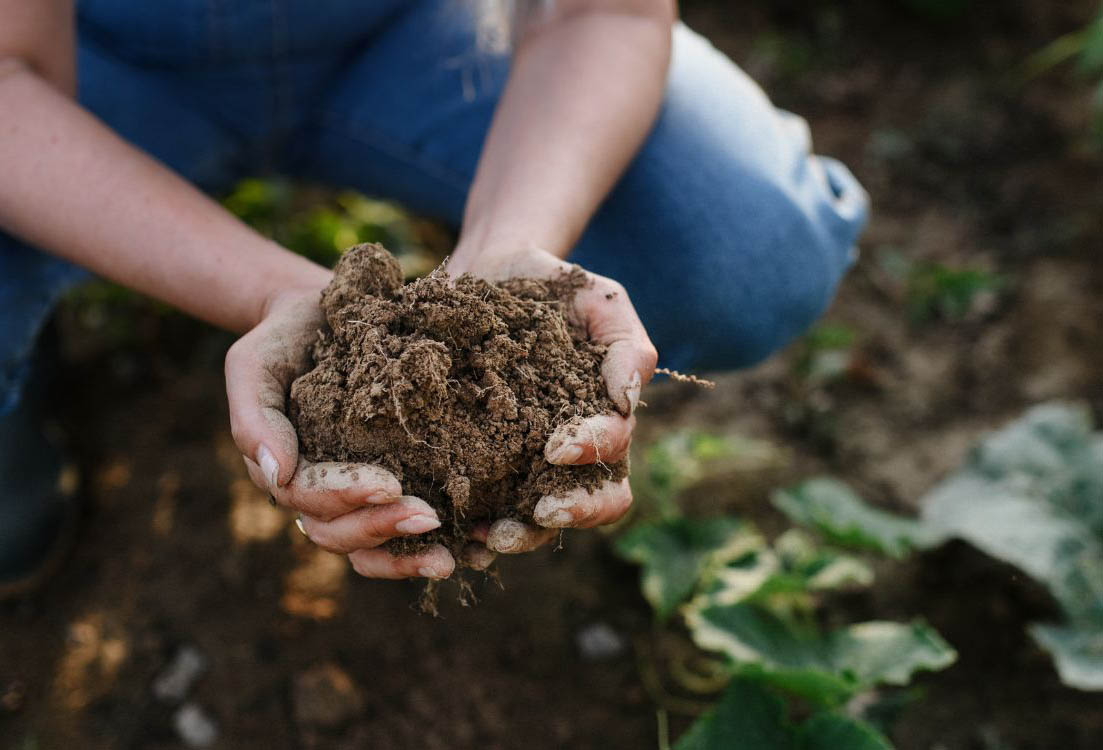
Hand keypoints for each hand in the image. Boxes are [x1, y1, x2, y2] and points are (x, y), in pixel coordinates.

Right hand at [225, 288, 454, 579]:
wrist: (322, 318)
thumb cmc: (285, 340)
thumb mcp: (255, 365)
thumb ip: (255, 418)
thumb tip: (278, 476)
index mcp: (288, 474)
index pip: (311, 501)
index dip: (349, 497)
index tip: (390, 485)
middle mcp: (322, 496)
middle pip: (342, 534)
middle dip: (384, 530)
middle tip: (430, 518)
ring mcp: (358, 497)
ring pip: (374, 548)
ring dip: (410, 557)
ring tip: (453, 559)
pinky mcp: (398, 485)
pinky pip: (409, 531)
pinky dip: (439, 544)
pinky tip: (477, 548)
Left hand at [447, 246, 657, 554]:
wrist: (488, 273)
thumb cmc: (553, 288)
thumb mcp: (599, 300)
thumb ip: (627, 344)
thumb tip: (628, 399)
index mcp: (603, 422)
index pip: (614, 457)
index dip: (593, 457)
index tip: (559, 446)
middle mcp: (568, 455)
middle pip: (589, 505)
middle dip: (570, 514)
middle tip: (539, 512)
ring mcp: (522, 464)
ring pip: (536, 521)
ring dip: (519, 535)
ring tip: (489, 535)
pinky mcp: (475, 463)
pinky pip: (478, 507)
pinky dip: (468, 527)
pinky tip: (449, 529)